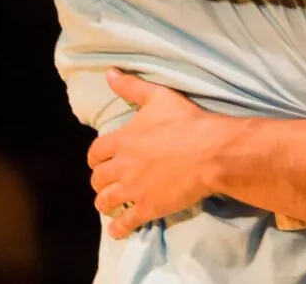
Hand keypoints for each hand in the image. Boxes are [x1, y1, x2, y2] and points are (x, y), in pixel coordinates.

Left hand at [87, 70, 228, 238]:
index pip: (95, 152)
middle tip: (106, 183)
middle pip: (98, 178)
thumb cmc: (186, 122)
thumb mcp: (158, 97)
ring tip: (109, 204)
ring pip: (106, 200)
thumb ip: (131, 86)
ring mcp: (134, 189)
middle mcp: (122, 166)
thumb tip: (109, 73)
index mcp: (122, 140)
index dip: (95, 158)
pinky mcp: (148, 208)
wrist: (211, 151)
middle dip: (99, 181)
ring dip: (104, 203)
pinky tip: (117, 231)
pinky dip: (118, 229)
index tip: (98, 162)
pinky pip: (125, 223)